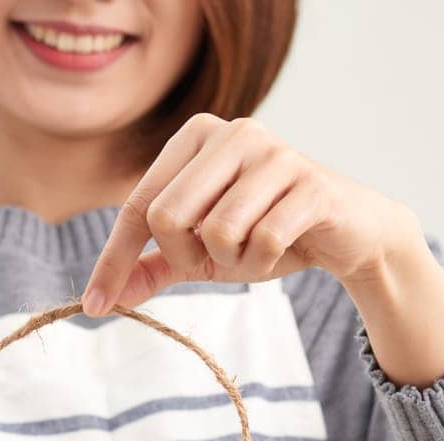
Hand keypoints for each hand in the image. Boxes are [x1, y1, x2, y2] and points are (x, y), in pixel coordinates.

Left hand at [82, 113, 424, 313]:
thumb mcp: (202, 253)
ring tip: (257, 250)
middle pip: (169, 216)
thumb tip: (101, 299)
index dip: (114, 259)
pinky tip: (283, 250)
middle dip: (188, 256)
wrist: (349, 234)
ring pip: (217, 231)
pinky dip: (265, 262)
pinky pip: (263, 239)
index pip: (139, 204)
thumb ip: (152, 268)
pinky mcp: (310, 182)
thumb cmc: (268, 234)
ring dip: (233, 261)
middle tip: (220, 258)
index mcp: (197, 137)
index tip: (94, 305)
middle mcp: (233, 132)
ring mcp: (275, 153)